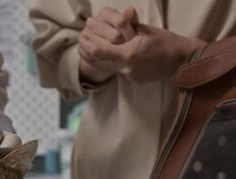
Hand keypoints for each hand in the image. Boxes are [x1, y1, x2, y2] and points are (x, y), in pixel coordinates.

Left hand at [79, 7, 204, 83]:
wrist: (183, 61)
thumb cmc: (167, 41)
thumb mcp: (147, 30)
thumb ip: (130, 24)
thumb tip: (122, 12)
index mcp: (129, 53)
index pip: (98, 51)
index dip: (87, 43)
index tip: (82, 35)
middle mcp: (127, 68)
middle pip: (97, 61)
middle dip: (86, 51)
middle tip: (81, 41)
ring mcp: (129, 76)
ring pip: (104, 68)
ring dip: (93, 59)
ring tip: (87, 49)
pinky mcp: (133, 80)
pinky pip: (116, 71)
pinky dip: (109, 63)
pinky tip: (105, 55)